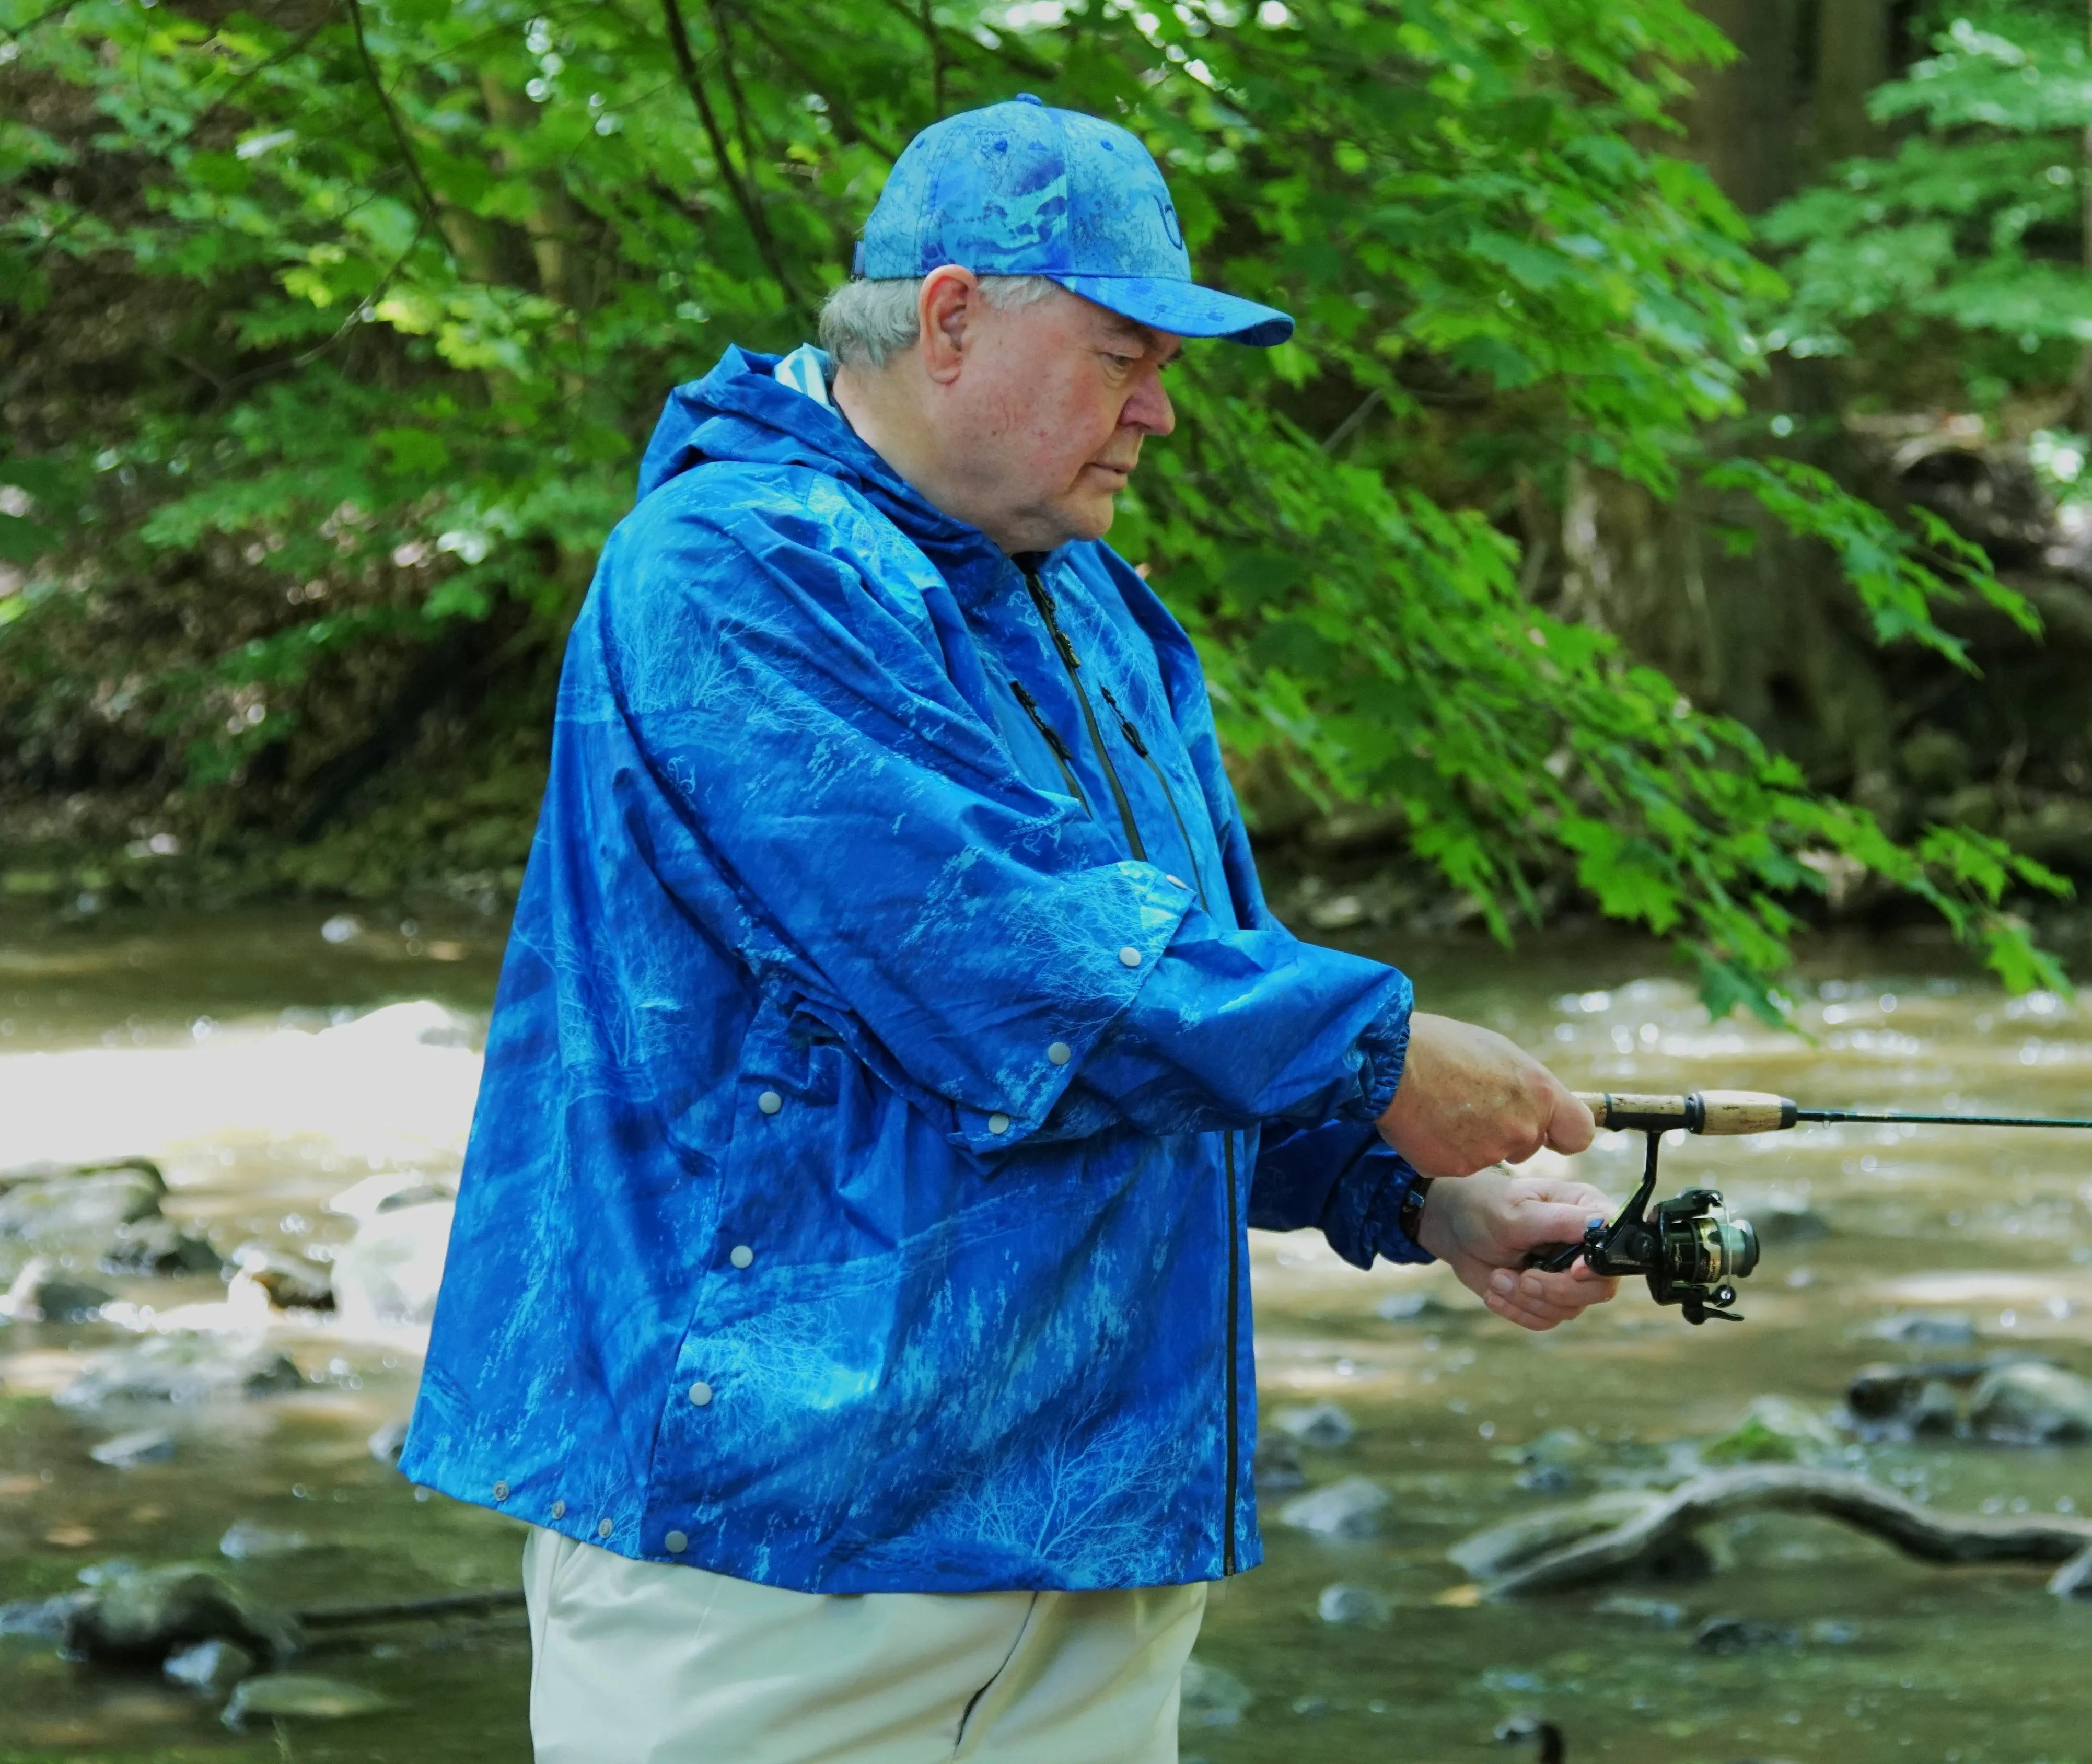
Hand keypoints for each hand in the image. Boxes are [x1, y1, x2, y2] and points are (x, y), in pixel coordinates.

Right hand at [1375, 1011, 1593, 1176]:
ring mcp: (1490, 1152)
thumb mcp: (1498, 1052)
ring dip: (1471, 1139)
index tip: (1551, 1134)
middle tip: (1470, 1103)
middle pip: (1527, 1144)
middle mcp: (1522, 1127)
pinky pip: (1457, 1164)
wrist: (1390, 1062)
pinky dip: (1444, 1149)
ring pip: (1490, 1155)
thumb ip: (1524, 1086)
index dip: (1563, 1134)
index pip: (1579, 1133)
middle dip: (1505, 1131)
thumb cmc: (1441, 1046)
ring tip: (1442, 1107)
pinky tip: (1427, 1123)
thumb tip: (1532, 1102)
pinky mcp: (1457, 1169)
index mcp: (1539, 1093)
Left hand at [1413, 1167, 1619, 1331]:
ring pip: (1569, 1309)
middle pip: (1599, 1288)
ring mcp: (1567, 1275)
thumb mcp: (1517, 1211)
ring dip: (1527, 1299)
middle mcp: (1584, 1247)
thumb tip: (1602, 1226)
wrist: (1455, 1228)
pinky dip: (1517, 1311)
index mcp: (1586, 1212)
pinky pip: (1545, 1320)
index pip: (1614, 1246)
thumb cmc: (1486, 1207)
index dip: (1597, 1266)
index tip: (1571, 1270)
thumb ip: (1558, 1221)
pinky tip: (1494, 1291)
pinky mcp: (1547, 1297)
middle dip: (1556, 1290)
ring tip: (1497, 1277)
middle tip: (1523, 1278)